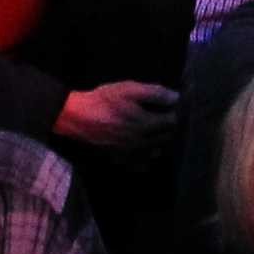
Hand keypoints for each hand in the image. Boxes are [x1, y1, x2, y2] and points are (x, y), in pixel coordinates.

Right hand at [53, 80, 176, 151]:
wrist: (78, 117)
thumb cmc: (104, 100)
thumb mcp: (129, 89)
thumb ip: (155, 93)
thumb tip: (176, 98)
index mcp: (146, 124)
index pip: (172, 122)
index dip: (174, 113)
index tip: (171, 107)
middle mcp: (142, 142)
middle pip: (166, 138)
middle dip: (169, 128)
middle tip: (164, 117)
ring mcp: (131, 153)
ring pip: (156, 152)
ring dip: (160, 142)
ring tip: (156, 131)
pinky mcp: (121, 158)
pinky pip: (141, 164)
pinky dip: (147, 157)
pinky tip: (144, 147)